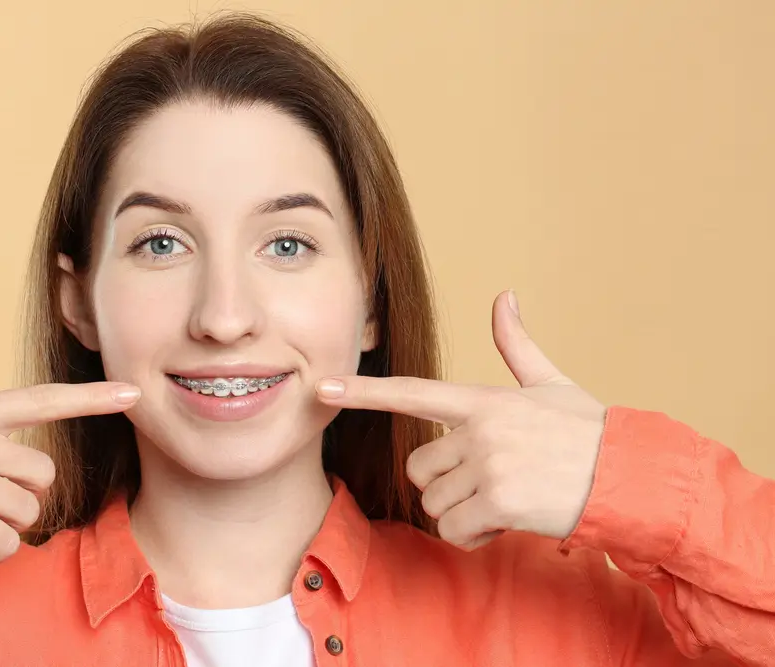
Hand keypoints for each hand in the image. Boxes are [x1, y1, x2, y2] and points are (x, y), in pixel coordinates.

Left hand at [315, 290, 606, 549]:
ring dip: (461, 513)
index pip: (412, 392)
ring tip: (503, 500)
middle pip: (418, 468)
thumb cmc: (588, 432)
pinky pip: (455, 530)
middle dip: (444, 483)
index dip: (364, 391)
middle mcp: (479, 430)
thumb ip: (517, 346)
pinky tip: (505, 522)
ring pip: (434, 503)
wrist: (629, 476)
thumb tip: (504, 296)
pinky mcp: (499, 501)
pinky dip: (473, 536)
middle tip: (488, 482)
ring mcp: (487, 466)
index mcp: (483, 400)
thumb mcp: (551, 384)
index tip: (322, 388)